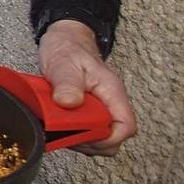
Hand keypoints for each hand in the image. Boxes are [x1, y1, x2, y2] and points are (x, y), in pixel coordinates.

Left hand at [37, 20, 135, 153]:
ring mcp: (99, 111)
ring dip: (79, 139)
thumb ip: (67, 84)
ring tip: (60, 127)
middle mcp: (110, 105)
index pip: (126, 127)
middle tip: (67, 132)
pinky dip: (72, 134)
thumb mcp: (64, 64)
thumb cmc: (68, 49)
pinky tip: (58, 125)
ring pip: (98, 140)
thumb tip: (69, 103)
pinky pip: (86, 133)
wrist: (64, 41)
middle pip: (112, 140)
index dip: (107, 139)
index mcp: (112, 93)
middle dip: (90, 142)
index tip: (84, 136)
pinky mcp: (87, 114)